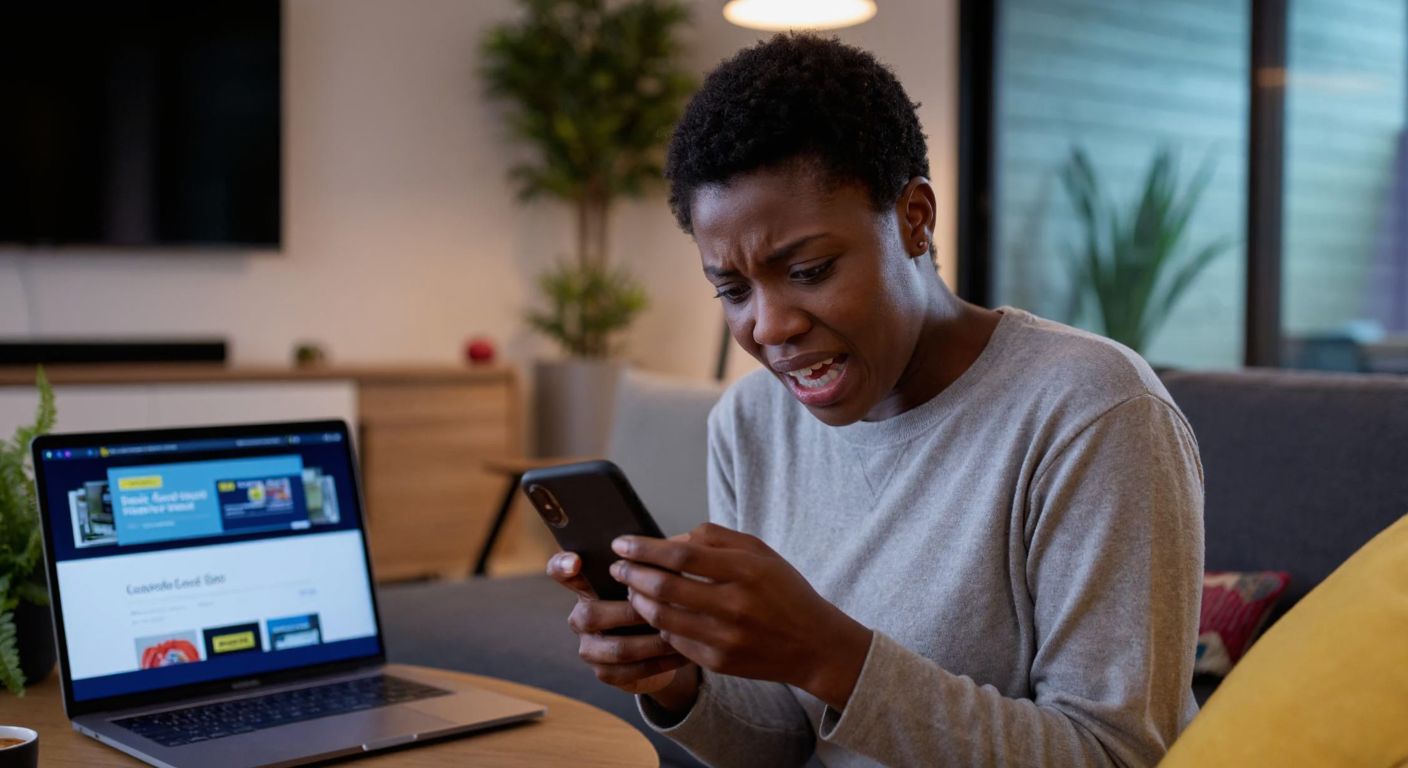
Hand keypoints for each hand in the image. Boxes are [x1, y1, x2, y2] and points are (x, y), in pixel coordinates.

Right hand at [546, 551, 695, 697]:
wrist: (659, 646)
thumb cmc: (653, 601)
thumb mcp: (650, 579)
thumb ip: (649, 564)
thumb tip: (670, 546)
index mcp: (586, 586)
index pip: (560, 570)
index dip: (562, 566)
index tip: (576, 563)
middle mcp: (581, 616)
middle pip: (592, 615)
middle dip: (631, 613)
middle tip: (662, 607)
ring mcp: (590, 647)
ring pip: (618, 648)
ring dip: (653, 641)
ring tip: (680, 633)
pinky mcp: (604, 672)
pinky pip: (631, 671)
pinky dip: (660, 662)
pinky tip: (682, 653)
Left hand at [610, 523, 872, 710]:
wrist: (813, 644)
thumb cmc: (783, 590)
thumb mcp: (759, 552)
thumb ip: (715, 538)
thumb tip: (670, 539)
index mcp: (745, 569)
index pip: (681, 553)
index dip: (644, 548)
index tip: (621, 544)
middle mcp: (735, 604)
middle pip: (665, 586)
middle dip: (632, 574)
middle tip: (618, 568)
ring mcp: (725, 638)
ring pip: (663, 617)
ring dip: (639, 601)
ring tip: (632, 590)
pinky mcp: (719, 663)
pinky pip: (675, 641)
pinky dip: (660, 625)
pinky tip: (657, 614)